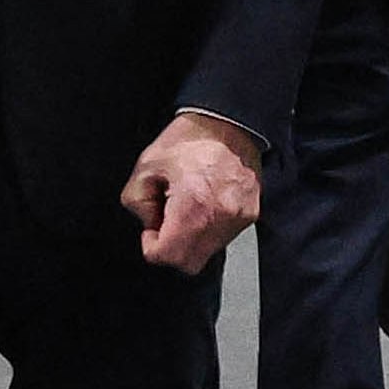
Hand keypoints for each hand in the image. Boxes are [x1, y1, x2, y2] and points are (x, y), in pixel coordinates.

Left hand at [120, 111, 261, 274]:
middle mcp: (221, 219)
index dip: (152, 247)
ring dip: (191, 240)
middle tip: (165, 220)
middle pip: (190, 264)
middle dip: (171, 250)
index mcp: (193, 206)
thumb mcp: (146, 166)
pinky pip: (224, 237)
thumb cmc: (187, 141)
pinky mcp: (251, 215)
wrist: (227, 123)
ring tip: (185, 207)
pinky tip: (202, 204)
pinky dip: (208, 230)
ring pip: (208, 253)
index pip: (168, 257)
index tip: (151, 228)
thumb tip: (150, 224)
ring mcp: (239, 219)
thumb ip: (137, 203)